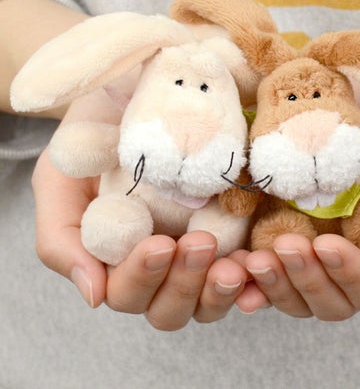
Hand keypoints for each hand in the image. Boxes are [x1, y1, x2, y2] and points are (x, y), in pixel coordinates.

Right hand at [32, 89, 262, 329]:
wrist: (132, 90)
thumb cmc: (90, 134)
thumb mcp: (60, 178)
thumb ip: (61, 238)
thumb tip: (93, 296)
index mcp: (118, 257)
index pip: (128, 293)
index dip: (143, 278)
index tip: (159, 244)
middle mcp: (159, 262)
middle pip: (171, 307)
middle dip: (185, 283)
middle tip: (200, 243)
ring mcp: (198, 251)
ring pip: (210, 301)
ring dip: (222, 291)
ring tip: (236, 265)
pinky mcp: (233, 231)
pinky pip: (249, 271)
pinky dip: (257, 279)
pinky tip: (261, 264)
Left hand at [239, 81, 359, 316]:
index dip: (349, 274)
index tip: (326, 243)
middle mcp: (349, 256)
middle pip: (330, 300)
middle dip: (307, 277)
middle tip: (285, 246)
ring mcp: (312, 246)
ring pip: (294, 293)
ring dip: (274, 283)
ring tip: (254, 260)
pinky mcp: (279, 228)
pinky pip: (263, 269)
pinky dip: (248, 280)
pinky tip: (235, 272)